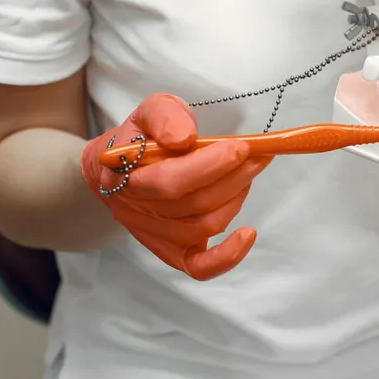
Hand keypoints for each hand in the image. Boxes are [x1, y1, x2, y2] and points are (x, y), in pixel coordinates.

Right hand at [81, 94, 270, 280]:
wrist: (119, 169)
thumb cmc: (144, 138)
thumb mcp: (150, 112)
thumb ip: (165, 117)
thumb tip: (184, 138)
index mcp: (124, 174)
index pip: (167, 180)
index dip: (208, 166)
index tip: (241, 147)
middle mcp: (135, 209)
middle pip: (191, 204)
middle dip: (233, 177)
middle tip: (259, 154)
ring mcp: (153, 234)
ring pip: (202, 226)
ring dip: (236, 197)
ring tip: (250, 169)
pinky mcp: (172, 251)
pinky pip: (198, 266)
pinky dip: (227, 256)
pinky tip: (249, 234)